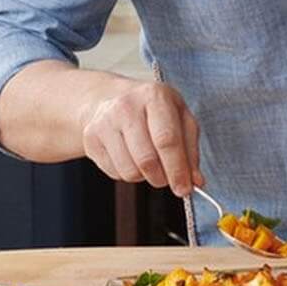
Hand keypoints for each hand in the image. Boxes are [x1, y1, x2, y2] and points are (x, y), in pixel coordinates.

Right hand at [79, 78, 203, 197]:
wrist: (113, 99)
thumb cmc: (153, 110)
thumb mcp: (180, 118)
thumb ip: (190, 150)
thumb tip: (195, 181)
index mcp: (154, 96)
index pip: (167, 140)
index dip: (177, 170)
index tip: (184, 189)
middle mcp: (126, 106)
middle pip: (147, 160)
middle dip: (162, 178)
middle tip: (166, 177)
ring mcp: (105, 121)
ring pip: (129, 171)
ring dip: (144, 176)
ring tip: (147, 161)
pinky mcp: (91, 138)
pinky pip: (115, 173)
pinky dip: (127, 173)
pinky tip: (130, 157)